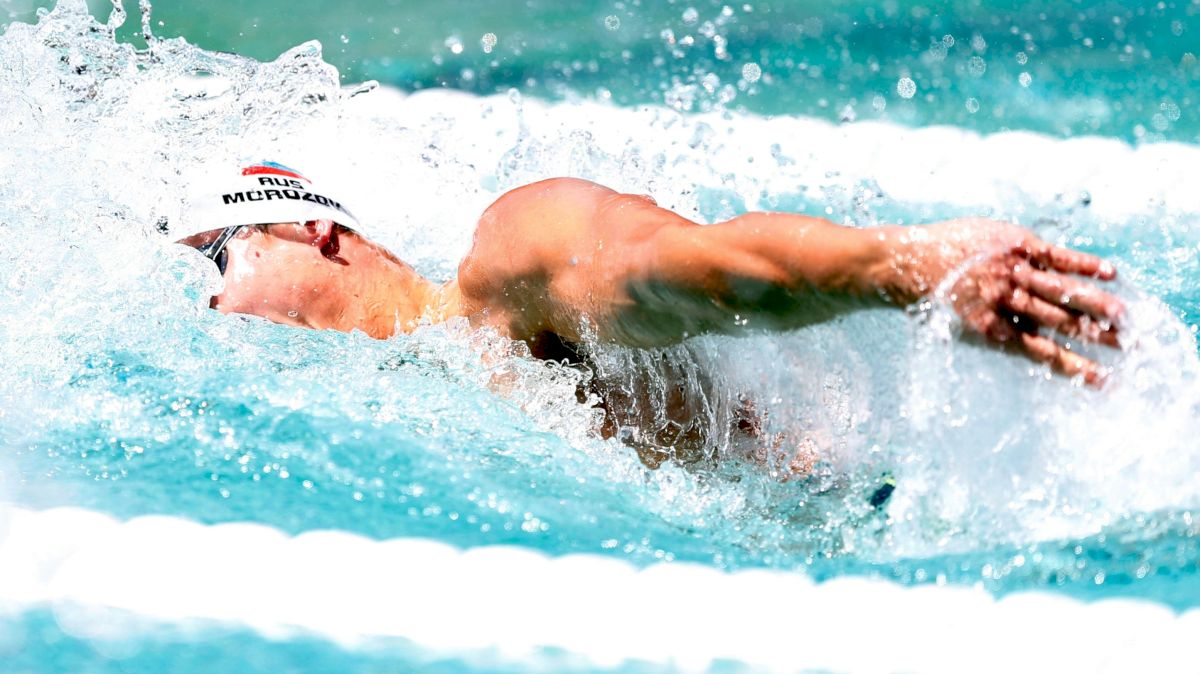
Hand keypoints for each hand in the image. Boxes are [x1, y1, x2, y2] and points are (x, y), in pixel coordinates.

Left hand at [925, 220, 1122, 384]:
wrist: (903, 264)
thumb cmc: (928, 298)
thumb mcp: (958, 327)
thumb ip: (994, 334)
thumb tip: (1023, 345)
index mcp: (997, 331)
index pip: (1045, 354)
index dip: (1077, 368)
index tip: (1106, 381)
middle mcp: (1008, 305)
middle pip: (1061, 324)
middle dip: (1098, 337)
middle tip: (1131, 348)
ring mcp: (1012, 274)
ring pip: (1063, 293)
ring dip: (1097, 307)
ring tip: (1127, 321)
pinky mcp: (1014, 246)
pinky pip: (1056, 256)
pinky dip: (1084, 264)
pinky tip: (1111, 274)